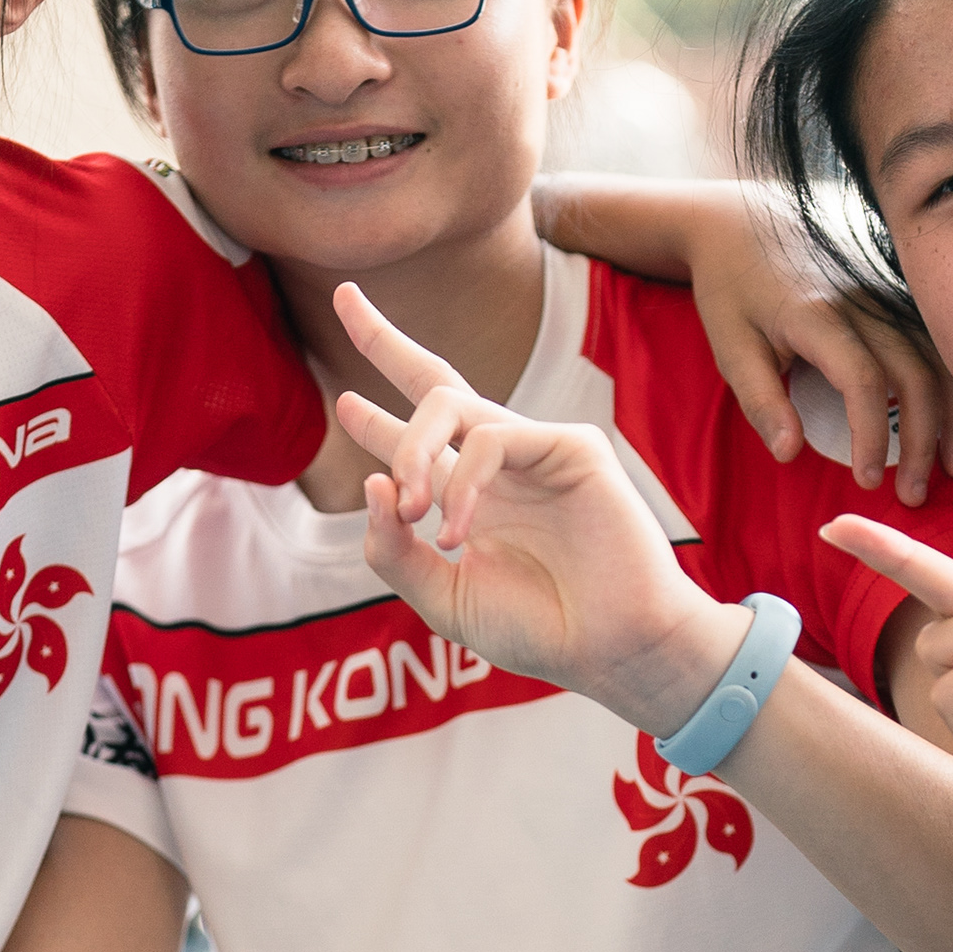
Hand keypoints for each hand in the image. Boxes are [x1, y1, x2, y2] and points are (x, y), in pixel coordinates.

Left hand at [331, 285, 747, 725]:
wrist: (610, 650)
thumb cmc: (539, 629)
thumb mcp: (444, 598)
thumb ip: (395, 552)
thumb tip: (366, 482)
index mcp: (471, 498)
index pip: (417, 441)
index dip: (375, 419)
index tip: (342, 402)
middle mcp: (499, 466)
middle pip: (436, 385)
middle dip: (384, 341)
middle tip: (343, 301)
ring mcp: (533, 452)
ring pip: (447, 402)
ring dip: (408, 449)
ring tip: (408, 509)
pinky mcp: (572, 447)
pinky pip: (492, 438)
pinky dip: (462, 482)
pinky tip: (455, 531)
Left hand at [671, 190, 952, 502]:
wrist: (742, 219)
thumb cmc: (733, 289)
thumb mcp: (729, 346)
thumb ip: (761, 400)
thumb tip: (789, 454)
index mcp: (817, 313)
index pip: (862, 380)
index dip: (870, 436)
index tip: (866, 481)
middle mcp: (863, 297)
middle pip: (913, 373)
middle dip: (921, 440)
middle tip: (913, 494)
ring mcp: (888, 288)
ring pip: (940, 355)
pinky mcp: (901, 287)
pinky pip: (943, 337)